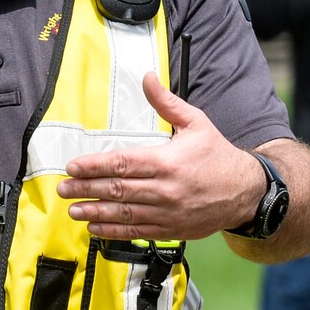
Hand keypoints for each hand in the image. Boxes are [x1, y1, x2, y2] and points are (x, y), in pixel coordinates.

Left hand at [57, 73, 267, 239]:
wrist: (246, 191)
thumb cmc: (218, 156)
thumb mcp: (196, 123)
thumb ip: (167, 103)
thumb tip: (148, 78)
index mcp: (168, 161)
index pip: (122, 163)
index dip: (94, 165)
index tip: (73, 167)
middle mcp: (165, 189)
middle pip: (116, 189)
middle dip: (85, 189)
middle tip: (63, 189)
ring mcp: (167, 212)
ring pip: (123, 213)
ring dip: (95, 212)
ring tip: (74, 210)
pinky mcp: (171, 230)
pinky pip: (136, 231)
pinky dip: (114, 231)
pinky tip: (96, 228)